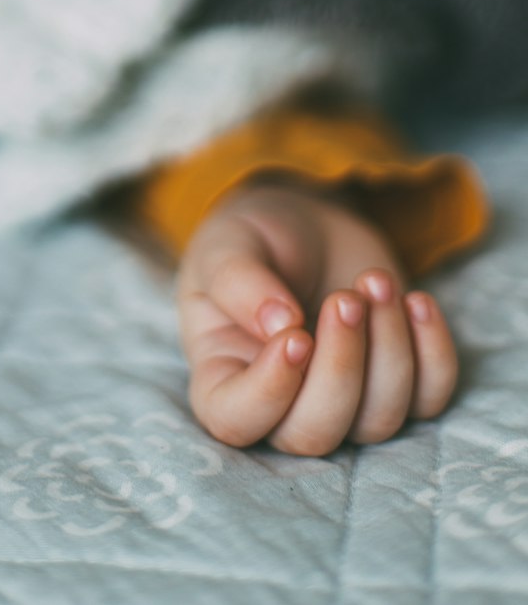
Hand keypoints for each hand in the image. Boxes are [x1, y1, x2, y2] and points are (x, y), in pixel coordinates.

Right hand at [178, 181, 457, 453]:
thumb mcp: (229, 243)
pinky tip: (417, 301)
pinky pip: (429, 400)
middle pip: (314, 434)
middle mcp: (282, 404)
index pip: (235, 420)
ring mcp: (345, 403)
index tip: (295, 336)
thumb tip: (279, 324)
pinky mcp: (396, 385)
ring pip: (377, 422)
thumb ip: (238, 280)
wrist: (309, 224)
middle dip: (341, 369)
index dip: (267, 395)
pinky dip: (433, 356)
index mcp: (224, 374)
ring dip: (389, 351)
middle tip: (347, 300)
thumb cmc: (255, 239)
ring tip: (376, 281)